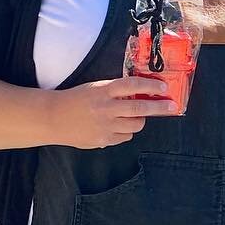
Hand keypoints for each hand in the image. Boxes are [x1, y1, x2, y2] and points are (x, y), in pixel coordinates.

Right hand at [49, 77, 172, 148]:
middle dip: (159, 107)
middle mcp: (106, 108)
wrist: (53, 118)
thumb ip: (115, 91)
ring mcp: (105, 126)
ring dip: (140, 120)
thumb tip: (141, 94)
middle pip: (140, 108)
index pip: (133, 85)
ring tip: (135, 116)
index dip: (150, 85)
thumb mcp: (95, 88)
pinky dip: (126, 132)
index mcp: (103, 91)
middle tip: (171, 106)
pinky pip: (124, 137)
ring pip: (135, 125)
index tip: (163, 87)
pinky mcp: (103, 140)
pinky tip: (118, 127)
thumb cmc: (75, 99)